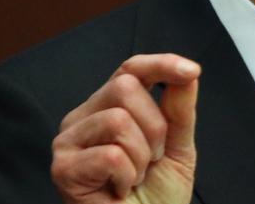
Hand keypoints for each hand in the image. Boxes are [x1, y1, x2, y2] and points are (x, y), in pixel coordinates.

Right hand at [51, 54, 201, 203]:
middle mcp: (84, 117)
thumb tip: (187, 73)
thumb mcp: (178, 148)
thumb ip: (180, 110)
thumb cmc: (156, 196)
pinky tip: (119, 190)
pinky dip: (127, 176)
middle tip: (151, 159)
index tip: (191, 71)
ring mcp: (68, 141)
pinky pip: (110, 155)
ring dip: (140, 156)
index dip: (161, 64)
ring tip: (134, 176)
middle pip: (125, 86)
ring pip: (117, 119)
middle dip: (154, 126)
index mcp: (109, 106)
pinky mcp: (63, 168)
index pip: (131, 68)